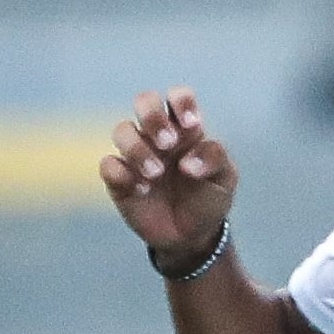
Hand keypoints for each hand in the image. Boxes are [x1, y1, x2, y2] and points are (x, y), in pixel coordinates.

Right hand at [100, 86, 237, 271]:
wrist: (192, 236)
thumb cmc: (208, 199)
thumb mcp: (224, 179)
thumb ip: (214, 158)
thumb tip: (187, 162)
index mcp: (184, 129)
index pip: (178, 97)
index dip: (181, 101)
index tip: (191, 125)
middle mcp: (156, 135)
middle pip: (144, 101)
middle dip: (152, 116)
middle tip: (168, 144)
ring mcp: (135, 154)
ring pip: (122, 130)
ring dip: (138, 150)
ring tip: (156, 175)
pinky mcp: (118, 177)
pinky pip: (109, 164)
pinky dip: (123, 174)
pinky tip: (142, 190)